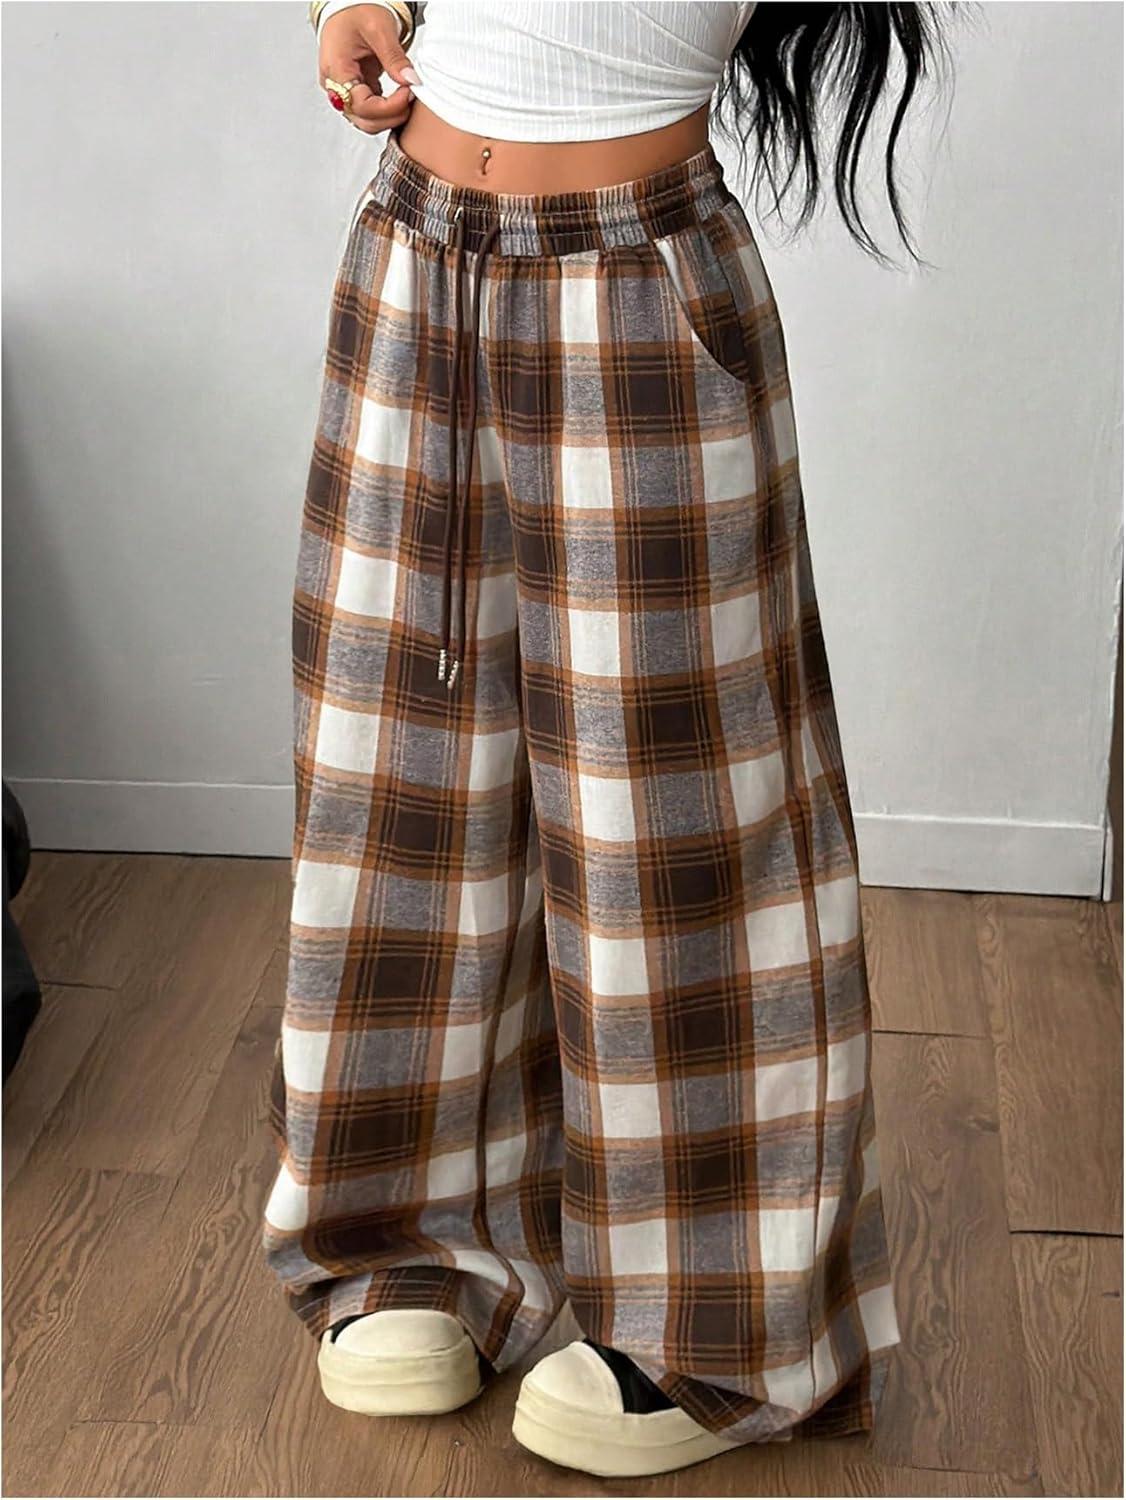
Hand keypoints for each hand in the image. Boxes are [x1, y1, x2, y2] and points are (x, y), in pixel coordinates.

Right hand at [319, 5, 416, 135]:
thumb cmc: (356, 12)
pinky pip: (371, 114)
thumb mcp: (379, 28)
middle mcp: (336, 86)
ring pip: (367, 122)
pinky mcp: (354, 93)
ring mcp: (344, 92)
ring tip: (407, 97)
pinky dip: (387, 111)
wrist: (348, 7)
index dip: (388, 107)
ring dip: (390, 117)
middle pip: (364, 120)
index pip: (362, 106)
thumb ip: (394, 57)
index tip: (408, 93)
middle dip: (391, 116)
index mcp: (337, 69)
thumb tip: (411, 81)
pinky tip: (400, 98)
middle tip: (411, 97)